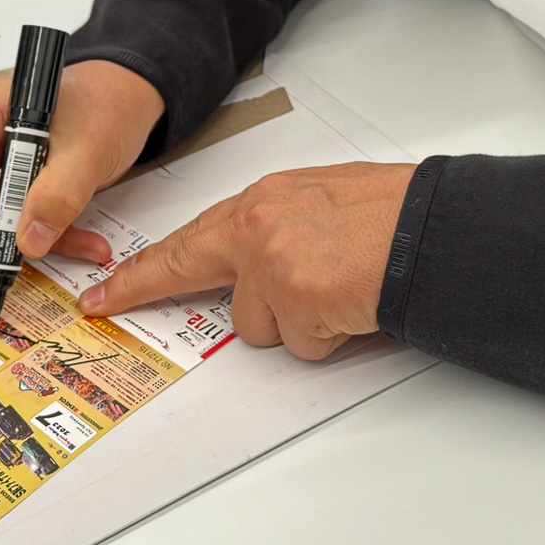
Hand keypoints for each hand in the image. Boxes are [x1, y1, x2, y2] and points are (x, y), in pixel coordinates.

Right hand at [0, 60, 165, 261]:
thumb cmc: (105, 104)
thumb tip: (29, 240)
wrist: (129, 104)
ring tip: (67, 242)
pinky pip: (9, 226)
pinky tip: (79, 241)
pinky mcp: (13, 189)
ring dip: (14, 242)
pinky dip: (40, 240)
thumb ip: (60, 193)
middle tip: (16, 244)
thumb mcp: (89, 147)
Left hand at [81, 162, 414, 359]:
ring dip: (296, 325)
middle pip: (187, 267)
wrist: (438, 229)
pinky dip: (328, 338)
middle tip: (105, 301)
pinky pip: (299, 344)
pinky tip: (352, 308)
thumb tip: (264, 261)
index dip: (148, 265)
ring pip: (257, 325)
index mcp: (266, 200)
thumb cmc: (399, 216)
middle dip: (143, 287)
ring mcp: (271, 264)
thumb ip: (283, 227)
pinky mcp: (295, 300)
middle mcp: (259, 227)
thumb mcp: (326, 201)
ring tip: (340, 295)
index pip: (193, 235)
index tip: (107, 286)